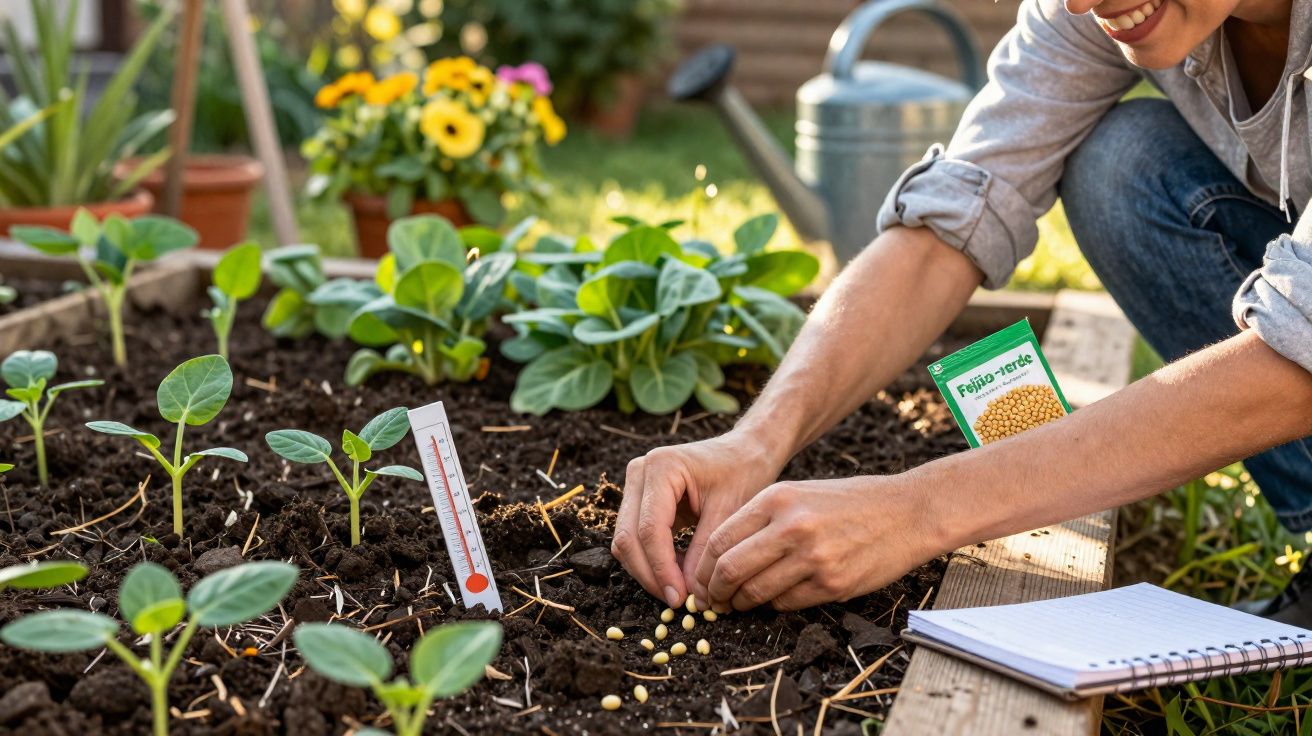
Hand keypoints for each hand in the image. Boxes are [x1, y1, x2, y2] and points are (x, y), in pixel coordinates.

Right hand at [612, 431, 784, 608]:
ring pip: (626, 541)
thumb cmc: (743, 472)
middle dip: (650, 575)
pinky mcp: (639, 499)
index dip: (662, 569)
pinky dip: (652, 561)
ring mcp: (635, 485)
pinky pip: (635, 538)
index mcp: (662, 467)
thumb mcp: (730, 511)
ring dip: (648, 571)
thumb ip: (706, 551)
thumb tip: (692, 596)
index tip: (680, 599)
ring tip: (680, 591)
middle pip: (629, 537)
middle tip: (677, 603)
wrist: (744, 452)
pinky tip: (677, 575)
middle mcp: (639, 472)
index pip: (650, 529)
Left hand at [692, 475, 942, 610]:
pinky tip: (776, 598)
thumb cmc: (848, 503)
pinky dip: (774, 605)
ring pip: (756, 592)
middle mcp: (791, 526)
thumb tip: (720, 556)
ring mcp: (813, 557)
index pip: (721, 539)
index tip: (702, 581)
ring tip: (741, 602)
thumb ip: (760, 520)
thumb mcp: (798, 494)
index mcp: (777, 499)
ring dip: (743, 603)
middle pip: (731, 569)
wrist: (906, 512)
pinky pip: (786, 603)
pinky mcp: (832, 584)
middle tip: (714, 601)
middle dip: (715, 591)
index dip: (704, 567)